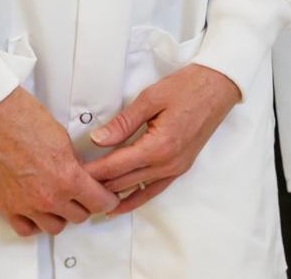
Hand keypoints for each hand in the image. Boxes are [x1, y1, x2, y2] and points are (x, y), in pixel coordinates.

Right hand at [0, 86, 118, 237]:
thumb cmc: (26, 119)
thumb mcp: (64, 139)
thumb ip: (75, 164)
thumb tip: (82, 177)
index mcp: (68, 178)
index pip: (99, 203)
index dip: (108, 200)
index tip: (108, 198)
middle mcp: (48, 197)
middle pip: (79, 217)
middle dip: (85, 205)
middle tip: (83, 195)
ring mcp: (26, 205)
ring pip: (55, 227)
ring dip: (60, 216)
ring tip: (59, 202)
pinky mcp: (6, 207)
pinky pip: (26, 230)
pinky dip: (35, 224)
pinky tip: (38, 212)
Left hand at [84, 64, 242, 214]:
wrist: (218, 87)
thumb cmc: (188, 87)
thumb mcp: (150, 98)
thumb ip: (123, 123)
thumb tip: (98, 139)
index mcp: (158, 146)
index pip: (115, 166)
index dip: (91, 171)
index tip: (72, 172)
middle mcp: (167, 164)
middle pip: (123, 182)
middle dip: (97, 184)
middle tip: (74, 183)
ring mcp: (175, 168)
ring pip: (136, 189)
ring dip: (113, 194)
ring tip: (91, 198)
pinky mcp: (180, 168)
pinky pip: (154, 190)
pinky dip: (135, 198)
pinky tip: (121, 204)